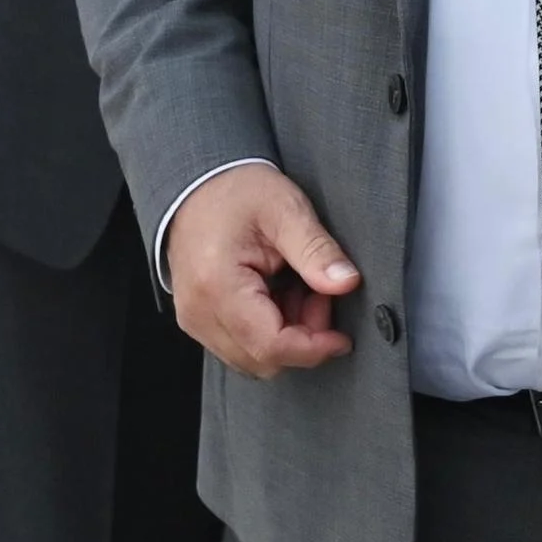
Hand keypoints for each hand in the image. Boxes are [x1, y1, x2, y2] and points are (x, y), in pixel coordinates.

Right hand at [162, 163, 360, 376]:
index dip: (314, 348)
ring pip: (253, 358)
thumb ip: (317, 250)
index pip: (271, 346)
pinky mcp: (198, 319)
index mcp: (218, 286)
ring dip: (286, 336)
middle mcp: (199, 312)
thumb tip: (347, 283)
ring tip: (297, 289)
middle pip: (263, 360)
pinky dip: (268, 330)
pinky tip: (278, 295)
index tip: (342, 337)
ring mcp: (194, 319)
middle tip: (318, 294)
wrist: (195, 181)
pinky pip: (240, 346)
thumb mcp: (286, 210)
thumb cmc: (236, 191)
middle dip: (302, 338)